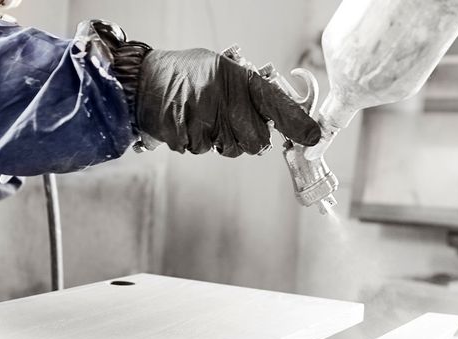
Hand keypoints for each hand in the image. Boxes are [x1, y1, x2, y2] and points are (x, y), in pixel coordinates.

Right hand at [136, 48, 320, 156]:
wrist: (144, 79)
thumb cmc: (190, 73)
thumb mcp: (225, 69)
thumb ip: (253, 92)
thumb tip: (283, 117)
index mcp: (238, 78)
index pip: (277, 106)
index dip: (299, 125)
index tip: (313, 137)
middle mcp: (224, 100)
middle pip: (256, 142)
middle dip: (249, 137)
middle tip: (232, 120)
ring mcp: (204, 121)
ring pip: (230, 149)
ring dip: (221, 138)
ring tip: (204, 115)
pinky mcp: (185, 138)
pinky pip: (204, 150)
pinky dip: (198, 140)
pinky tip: (187, 121)